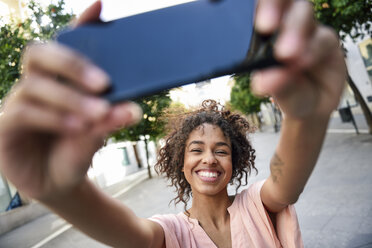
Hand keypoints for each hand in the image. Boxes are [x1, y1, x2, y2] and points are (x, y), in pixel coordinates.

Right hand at [0, 1, 141, 200]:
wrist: (57, 183)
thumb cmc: (77, 151)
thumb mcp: (98, 135)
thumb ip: (110, 120)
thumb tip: (132, 108)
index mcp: (62, 80)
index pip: (68, 45)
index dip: (81, 24)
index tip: (99, 5)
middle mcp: (39, 83)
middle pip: (42, 53)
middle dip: (73, 63)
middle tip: (103, 83)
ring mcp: (19, 101)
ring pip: (35, 84)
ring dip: (69, 98)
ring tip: (96, 114)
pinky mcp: (5, 125)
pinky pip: (24, 112)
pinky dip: (53, 117)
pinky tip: (75, 127)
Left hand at [252, 0, 345, 119]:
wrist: (315, 109)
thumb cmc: (289, 94)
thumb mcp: (278, 93)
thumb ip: (272, 84)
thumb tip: (264, 81)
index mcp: (263, 33)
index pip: (258, 10)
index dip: (258, 9)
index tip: (255, 25)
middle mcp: (285, 25)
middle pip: (282, 1)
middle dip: (273, 5)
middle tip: (265, 27)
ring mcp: (307, 31)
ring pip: (302, 12)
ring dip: (294, 29)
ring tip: (286, 54)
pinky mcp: (327, 40)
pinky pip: (323, 37)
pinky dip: (313, 48)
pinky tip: (304, 62)